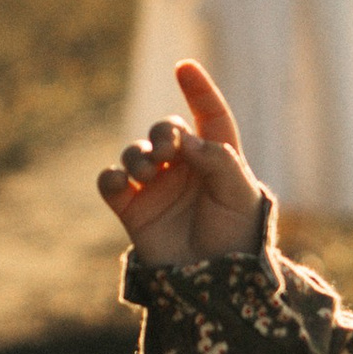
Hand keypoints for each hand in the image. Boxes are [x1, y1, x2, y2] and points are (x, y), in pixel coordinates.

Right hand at [96, 60, 266, 264]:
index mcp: (218, 159)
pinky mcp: (132, 210)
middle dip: (163, 132)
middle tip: (167, 150)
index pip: (210, 116)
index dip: (199, 91)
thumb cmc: (238, 238)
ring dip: (137, 154)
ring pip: (135, 152)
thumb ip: (220, 160)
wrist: (216, 285)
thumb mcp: (242, 195)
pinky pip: (111, 184)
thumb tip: (186, 139)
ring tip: (146, 170)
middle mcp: (186, 168)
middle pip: (166, 130)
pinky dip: (111, 178)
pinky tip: (121, 184)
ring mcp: (156, 188)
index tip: (184, 68)